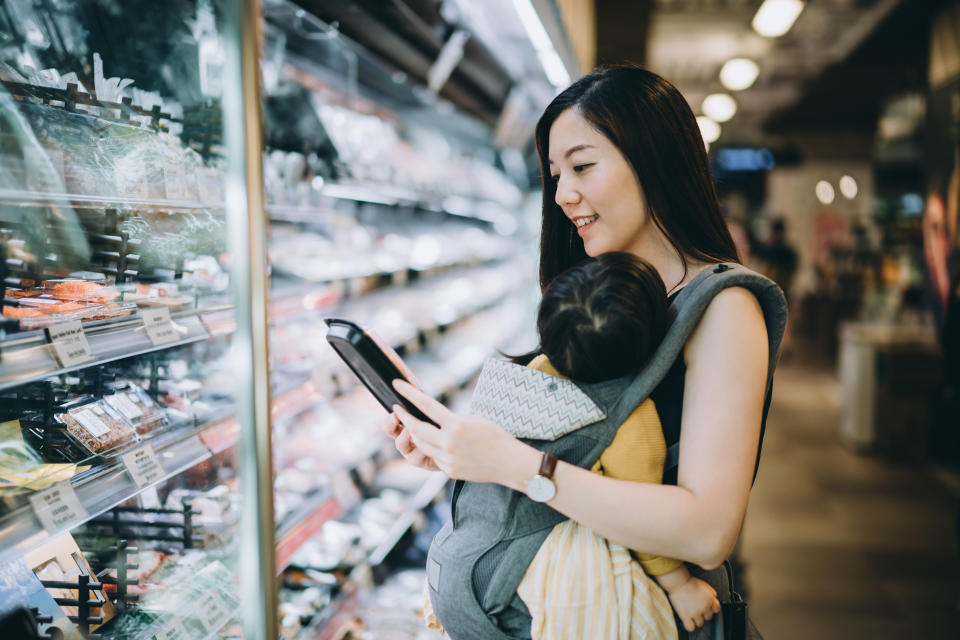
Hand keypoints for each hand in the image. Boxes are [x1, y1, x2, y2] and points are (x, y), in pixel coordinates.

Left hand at [391, 379, 528, 483]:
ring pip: (421, 445)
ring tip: (410, 424)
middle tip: (397, 409)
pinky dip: (430, 448)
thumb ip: (452, 419)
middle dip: (404, 418)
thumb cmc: (495, 436)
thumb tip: (433, 416)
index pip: (426, 406)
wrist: (510, 463)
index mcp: (457, 425)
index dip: (409, 394)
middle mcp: (449, 443)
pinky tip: (431, 441)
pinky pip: (433, 457)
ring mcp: (448, 459)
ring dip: (414, 434)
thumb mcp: (474, 419)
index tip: (397, 384)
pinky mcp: (449, 471)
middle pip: (417, 429)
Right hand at [665, 576, 720, 632]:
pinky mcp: (686, 616)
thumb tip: (714, 597)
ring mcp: (695, 612)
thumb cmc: (689, 582)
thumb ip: (711, 592)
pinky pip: (690, 628)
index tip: (707, 607)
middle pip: (708, 617)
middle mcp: (704, 607)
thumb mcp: (704, 584)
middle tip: (697, 608)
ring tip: (691, 614)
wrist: (678, 582)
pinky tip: (687, 620)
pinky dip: (689, 626)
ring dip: (696, 620)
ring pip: (700, 624)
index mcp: (710, 599)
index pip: (716, 609)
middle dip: (703, 614)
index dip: (711, 608)